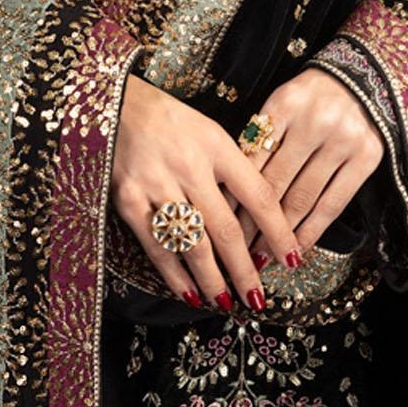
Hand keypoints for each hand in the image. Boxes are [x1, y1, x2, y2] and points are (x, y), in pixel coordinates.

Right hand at [111, 72, 305, 313]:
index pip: (258, 195)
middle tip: (258, 300)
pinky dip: (175, 275)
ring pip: (193, 244)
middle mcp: (190, 165)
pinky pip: (156, 247)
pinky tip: (189, 293)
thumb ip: (232, 170)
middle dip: (245, 270)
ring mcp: (157, 184)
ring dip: (213, 280)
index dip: (278, 232)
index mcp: (217, 145)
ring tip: (227, 303)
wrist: (116, 102)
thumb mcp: (209, 132)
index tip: (291, 260)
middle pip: (226, 228)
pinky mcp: (128, 199)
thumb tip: (258, 219)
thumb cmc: (169, 120)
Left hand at [225, 68, 385, 257]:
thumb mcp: (282, 103)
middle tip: (235, 251)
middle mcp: (315, 121)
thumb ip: (261, 139)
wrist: (363, 78)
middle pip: (275, 183)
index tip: (220, 224)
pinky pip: (333, 203)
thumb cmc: (311, 97)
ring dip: (280, 234)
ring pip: (303, 198)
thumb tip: (230, 192)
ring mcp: (343, 140)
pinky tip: (297, 248)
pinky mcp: (367, 158)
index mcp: (285, 103)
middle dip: (252, 222)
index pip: (252, 160)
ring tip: (262, 256)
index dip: (234, 196)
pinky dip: (313, 230)